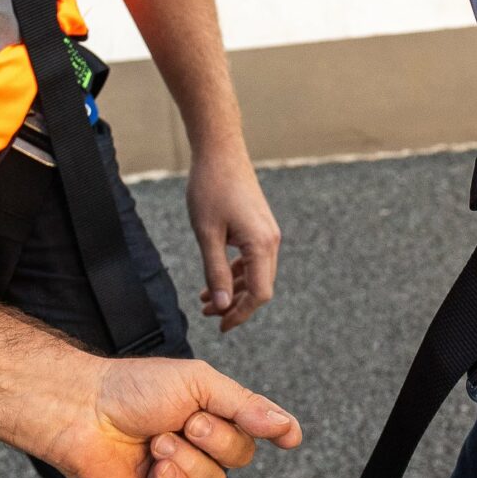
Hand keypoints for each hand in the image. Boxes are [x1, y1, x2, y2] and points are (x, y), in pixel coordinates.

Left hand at [35, 354, 302, 477]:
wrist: (82, 410)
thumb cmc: (134, 387)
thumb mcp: (198, 383)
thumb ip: (244, 406)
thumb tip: (287, 426)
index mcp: (210, 410)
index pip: (255, 426)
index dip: (274, 430)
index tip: (289, 438)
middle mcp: (197, 442)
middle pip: (239, 457)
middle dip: (217, 440)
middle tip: (187, 422)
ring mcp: (176, 471)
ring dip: (188, 461)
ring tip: (158, 441)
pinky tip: (157, 467)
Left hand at [187, 140, 280, 331]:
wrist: (220, 151)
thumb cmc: (210, 188)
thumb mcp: (206, 234)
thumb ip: (216, 272)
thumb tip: (223, 306)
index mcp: (261, 245)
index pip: (259, 294)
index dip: (241, 314)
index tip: (220, 326)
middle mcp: (271, 241)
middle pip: (260, 286)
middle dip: (235, 304)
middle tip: (208, 314)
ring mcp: (267, 233)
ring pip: (256, 274)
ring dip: (233, 289)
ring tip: (206, 299)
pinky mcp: (259, 226)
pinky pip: (252, 258)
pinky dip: (236, 272)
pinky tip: (216, 278)